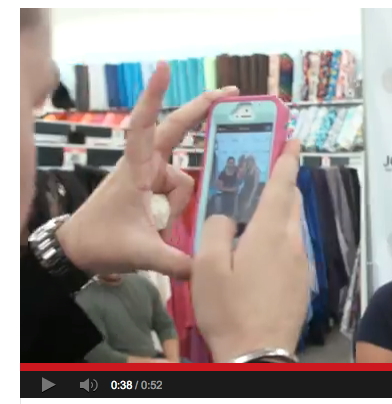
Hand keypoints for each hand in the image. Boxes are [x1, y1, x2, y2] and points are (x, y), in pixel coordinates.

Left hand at [56, 62, 238, 278]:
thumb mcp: (141, 254)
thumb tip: (207, 267)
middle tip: (233, 93)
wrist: (78, 250)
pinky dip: (177, 210)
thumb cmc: (101, 242)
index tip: (164, 67)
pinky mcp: (152, 188)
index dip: (155, 96)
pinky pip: (178, 192)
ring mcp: (149, 176)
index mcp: (137, 170)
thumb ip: (176, 261)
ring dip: (179, 206)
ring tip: (161, 232)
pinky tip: (166, 230)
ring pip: (183, 180)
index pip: (146, 126)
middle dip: (202, 110)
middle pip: (176, 130)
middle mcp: (144, 166)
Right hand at [191, 140, 308, 361]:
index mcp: (269, 232)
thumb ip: (215, 230)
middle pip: (292, 203)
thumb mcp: (206, 266)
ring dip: (281, 213)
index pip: (283, 184)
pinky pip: (294, 248)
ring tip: (258, 216)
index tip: (296, 139)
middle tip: (267, 176)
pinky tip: (262, 252)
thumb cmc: (229, 309)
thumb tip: (226, 216)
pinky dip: (282, 238)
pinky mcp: (303, 282)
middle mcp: (292, 242)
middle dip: (284, 184)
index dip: (288, 158)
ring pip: (294, 226)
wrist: (259, 352)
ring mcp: (302, 263)